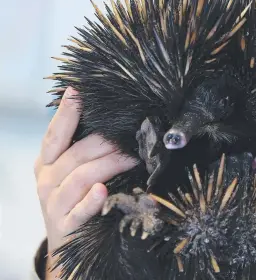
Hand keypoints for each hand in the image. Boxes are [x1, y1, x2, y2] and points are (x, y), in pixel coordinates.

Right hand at [34, 87, 138, 278]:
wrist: (66, 241)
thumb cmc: (73, 198)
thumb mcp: (70, 172)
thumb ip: (82, 149)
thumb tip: (108, 120)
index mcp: (46, 163)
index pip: (55, 135)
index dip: (66, 114)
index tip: (78, 92)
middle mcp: (46, 181)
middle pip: (76, 154)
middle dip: (105, 142)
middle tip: (131, 135)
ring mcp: (54, 205)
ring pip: (82, 177)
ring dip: (109, 164)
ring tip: (132, 157)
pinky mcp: (66, 227)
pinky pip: (80, 211)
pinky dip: (91, 201)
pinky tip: (103, 191)